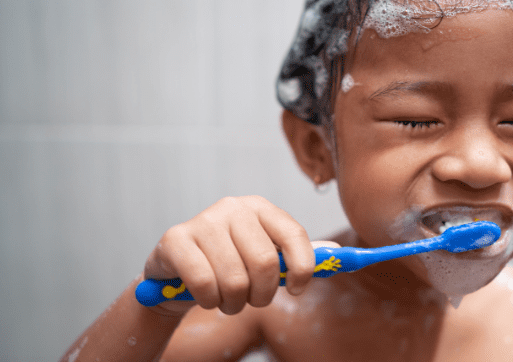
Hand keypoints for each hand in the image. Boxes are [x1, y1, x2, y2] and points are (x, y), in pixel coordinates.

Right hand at [143, 196, 317, 314]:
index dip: (303, 268)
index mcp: (261, 208)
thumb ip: (294, 255)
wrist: (177, 269)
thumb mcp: (263, 255)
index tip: (297, 289)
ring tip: (226, 300)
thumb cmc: (229, 263)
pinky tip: (205, 295)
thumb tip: (337, 254)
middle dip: (262, 294)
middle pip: (265, 263)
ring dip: (233, 303)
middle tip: (252, 300)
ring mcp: (203, 220)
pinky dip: (209, 301)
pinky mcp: (176, 239)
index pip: (294, 234)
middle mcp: (234, 207)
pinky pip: (205, 284)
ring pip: (235, 280)